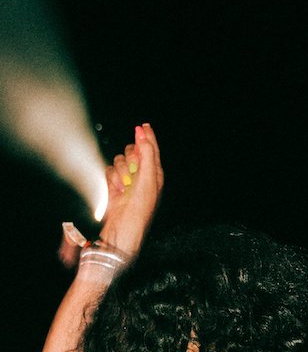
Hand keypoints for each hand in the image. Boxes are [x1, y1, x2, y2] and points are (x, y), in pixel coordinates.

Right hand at [98, 123, 162, 259]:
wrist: (124, 227)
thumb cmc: (140, 207)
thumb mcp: (148, 179)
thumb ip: (147, 155)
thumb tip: (143, 134)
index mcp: (155, 174)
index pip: (152, 149)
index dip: (148, 137)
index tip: (144, 125)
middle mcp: (142, 175)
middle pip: (132, 152)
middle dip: (129, 158)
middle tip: (132, 172)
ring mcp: (128, 180)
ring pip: (119, 160)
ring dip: (120, 172)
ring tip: (124, 188)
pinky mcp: (115, 185)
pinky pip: (109, 170)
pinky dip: (111, 179)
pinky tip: (116, 191)